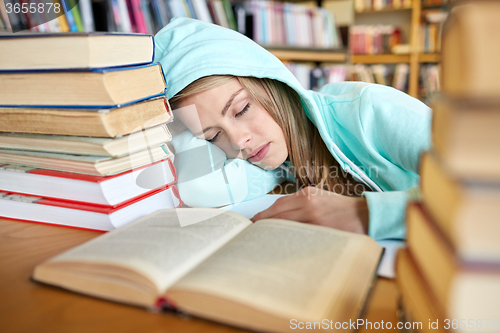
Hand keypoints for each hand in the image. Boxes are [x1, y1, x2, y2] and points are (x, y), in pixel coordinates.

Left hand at [251, 186, 368, 233]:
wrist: (366, 215)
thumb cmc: (342, 209)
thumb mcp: (321, 198)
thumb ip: (301, 203)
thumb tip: (279, 216)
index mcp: (307, 194)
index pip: (277, 204)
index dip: (263, 214)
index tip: (253, 221)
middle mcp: (307, 202)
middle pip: (276, 214)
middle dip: (262, 224)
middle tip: (250, 233)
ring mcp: (313, 216)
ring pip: (284, 225)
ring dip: (271, 233)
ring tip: (261, 241)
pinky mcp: (320, 229)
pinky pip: (298, 236)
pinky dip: (287, 240)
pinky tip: (280, 246)